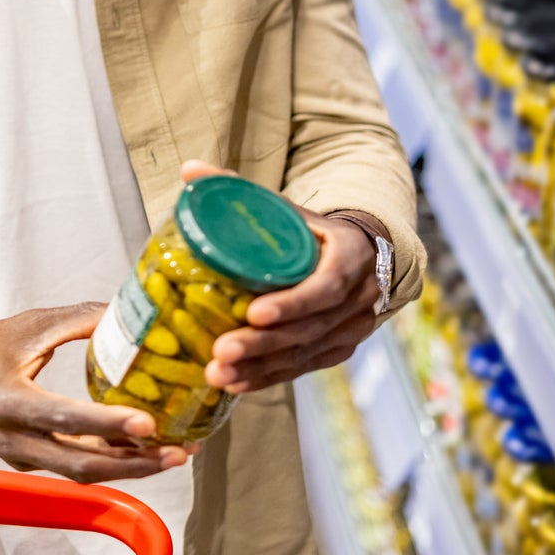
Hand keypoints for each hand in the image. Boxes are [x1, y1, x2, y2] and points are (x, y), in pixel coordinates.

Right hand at [0, 305, 193, 481]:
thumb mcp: (26, 327)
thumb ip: (76, 321)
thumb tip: (124, 313)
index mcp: (9, 401)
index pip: (64, 418)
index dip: (107, 424)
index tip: (146, 422)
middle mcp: (15, 439)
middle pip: (82, 465)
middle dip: (135, 463)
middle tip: (177, 451)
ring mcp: (23, 457)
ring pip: (83, 474)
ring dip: (131, 467)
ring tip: (173, 453)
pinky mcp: (31, 463)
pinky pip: (77, 469)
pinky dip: (111, 463)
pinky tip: (141, 450)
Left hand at [179, 161, 378, 394]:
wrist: (364, 253)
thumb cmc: (315, 229)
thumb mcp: (289, 207)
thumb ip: (242, 191)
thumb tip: (190, 170)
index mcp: (350, 256)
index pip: (325, 287)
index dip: (291, 303)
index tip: (254, 313)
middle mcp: (359, 298)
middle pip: (310, 328)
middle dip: (263, 344)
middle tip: (221, 351)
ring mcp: (352, 328)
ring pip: (305, 354)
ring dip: (260, 368)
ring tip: (217, 373)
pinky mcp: (338, 349)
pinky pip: (303, 368)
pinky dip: (268, 377)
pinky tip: (235, 384)